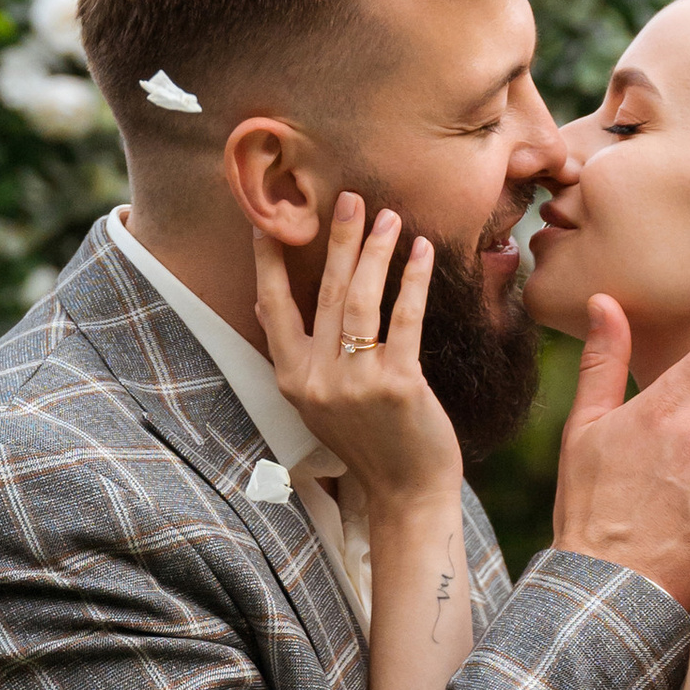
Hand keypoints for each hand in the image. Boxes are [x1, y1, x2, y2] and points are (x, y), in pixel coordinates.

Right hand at [254, 198, 464, 511]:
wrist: (406, 492)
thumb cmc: (369, 441)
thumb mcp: (318, 401)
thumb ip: (297, 354)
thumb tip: (266, 303)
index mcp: (291, 379)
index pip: (272, 306)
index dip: (268, 261)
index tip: (266, 220)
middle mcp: (315, 380)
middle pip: (323, 293)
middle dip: (337, 240)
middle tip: (350, 197)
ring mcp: (354, 383)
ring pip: (360, 300)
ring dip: (375, 252)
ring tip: (388, 217)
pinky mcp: (397, 385)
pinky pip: (404, 319)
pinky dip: (413, 281)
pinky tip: (423, 252)